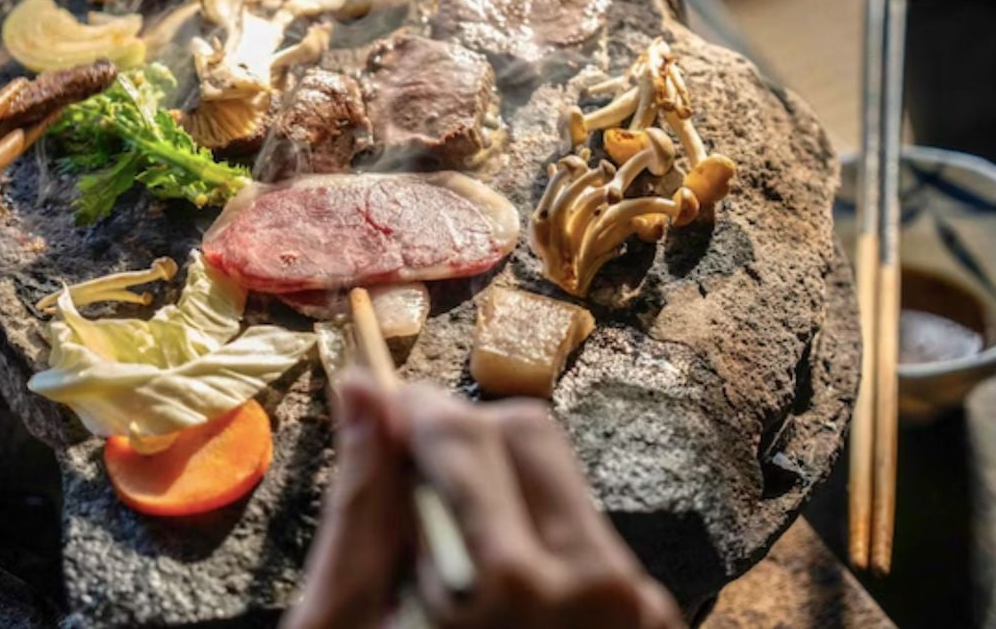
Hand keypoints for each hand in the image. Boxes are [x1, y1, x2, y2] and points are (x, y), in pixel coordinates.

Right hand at [283, 374, 682, 628]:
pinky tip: (493, 591)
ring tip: (449, 566)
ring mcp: (635, 606)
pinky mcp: (648, 619)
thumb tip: (362, 392)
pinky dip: (530, 533)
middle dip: (459, 445)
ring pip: (558, 476)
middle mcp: (599, 585)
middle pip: (526, 435)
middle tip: (408, 493)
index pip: (470, 431)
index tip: (382, 416)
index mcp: (513, 584)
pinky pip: (582, 529)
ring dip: (495, 492)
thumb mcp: (350, 623)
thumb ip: (363, 503)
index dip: (415, 414)